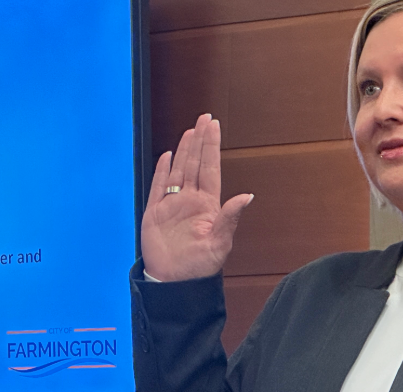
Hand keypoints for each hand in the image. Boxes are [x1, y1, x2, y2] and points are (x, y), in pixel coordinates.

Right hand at [140, 114, 253, 281]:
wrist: (173, 285)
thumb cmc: (199, 268)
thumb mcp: (219, 244)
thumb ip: (230, 218)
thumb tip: (247, 196)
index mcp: (207, 205)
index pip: (209, 168)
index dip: (211, 146)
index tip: (214, 125)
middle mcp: (190, 200)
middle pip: (194, 163)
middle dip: (199, 140)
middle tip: (204, 118)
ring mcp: (172, 205)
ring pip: (178, 170)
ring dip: (183, 150)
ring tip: (190, 131)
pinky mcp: (155, 213)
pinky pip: (158, 187)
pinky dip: (161, 171)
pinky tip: (166, 156)